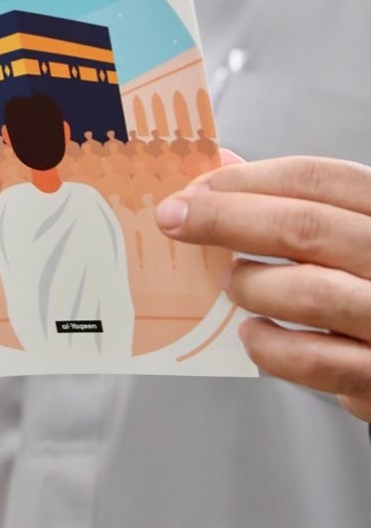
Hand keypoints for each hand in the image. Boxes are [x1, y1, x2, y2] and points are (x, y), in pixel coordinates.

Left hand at [156, 152, 370, 421]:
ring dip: (250, 283)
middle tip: (174, 219)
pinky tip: (254, 334)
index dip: (248, 179)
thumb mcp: (355, 228)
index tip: (194, 187)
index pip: (318, 179)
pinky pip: (315, 362)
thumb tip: (223, 166)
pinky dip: (269, 346)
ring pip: (309, 293)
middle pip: (305, 227)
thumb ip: (301, 200)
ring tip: (229, 282)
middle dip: (225, 219)